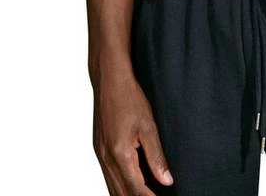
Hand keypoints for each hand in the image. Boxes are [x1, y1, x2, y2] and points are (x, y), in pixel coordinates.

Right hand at [92, 70, 173, 193]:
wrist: (109, 80)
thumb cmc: (130, 98)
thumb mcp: (149, 126)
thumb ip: (156, 156)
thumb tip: (166, 181)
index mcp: (120, 154)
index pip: (135, 189)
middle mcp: (107, 158)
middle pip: (121, 193)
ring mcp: (101, 154)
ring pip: (112, 187)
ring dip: (127, 194)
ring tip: (146, 194)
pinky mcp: (99, 149)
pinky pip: (108, 175)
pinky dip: (119, 185)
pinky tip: (130, 184)